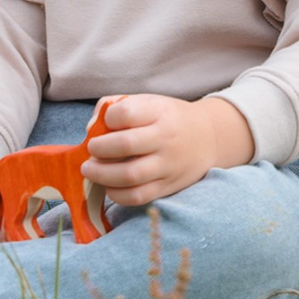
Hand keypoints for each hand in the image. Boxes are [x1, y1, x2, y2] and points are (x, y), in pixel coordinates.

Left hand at [82, 94, 254, 205]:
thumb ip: (116, 106)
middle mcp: (166, 138)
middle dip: (99, 149)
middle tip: (91, 150)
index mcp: (160, 112)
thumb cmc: (169, 118)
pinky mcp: (167, 187)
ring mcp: (167, 165)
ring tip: (90, 170)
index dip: (108, 118)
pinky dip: (116, 194)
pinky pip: (137, 197)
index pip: (126, 113)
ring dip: (102, 174)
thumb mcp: (149, 102)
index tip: (105, 123)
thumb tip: (91, 128)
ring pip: (130, 175)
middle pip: (125, 145)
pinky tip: (109, 185)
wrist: (208, 137)